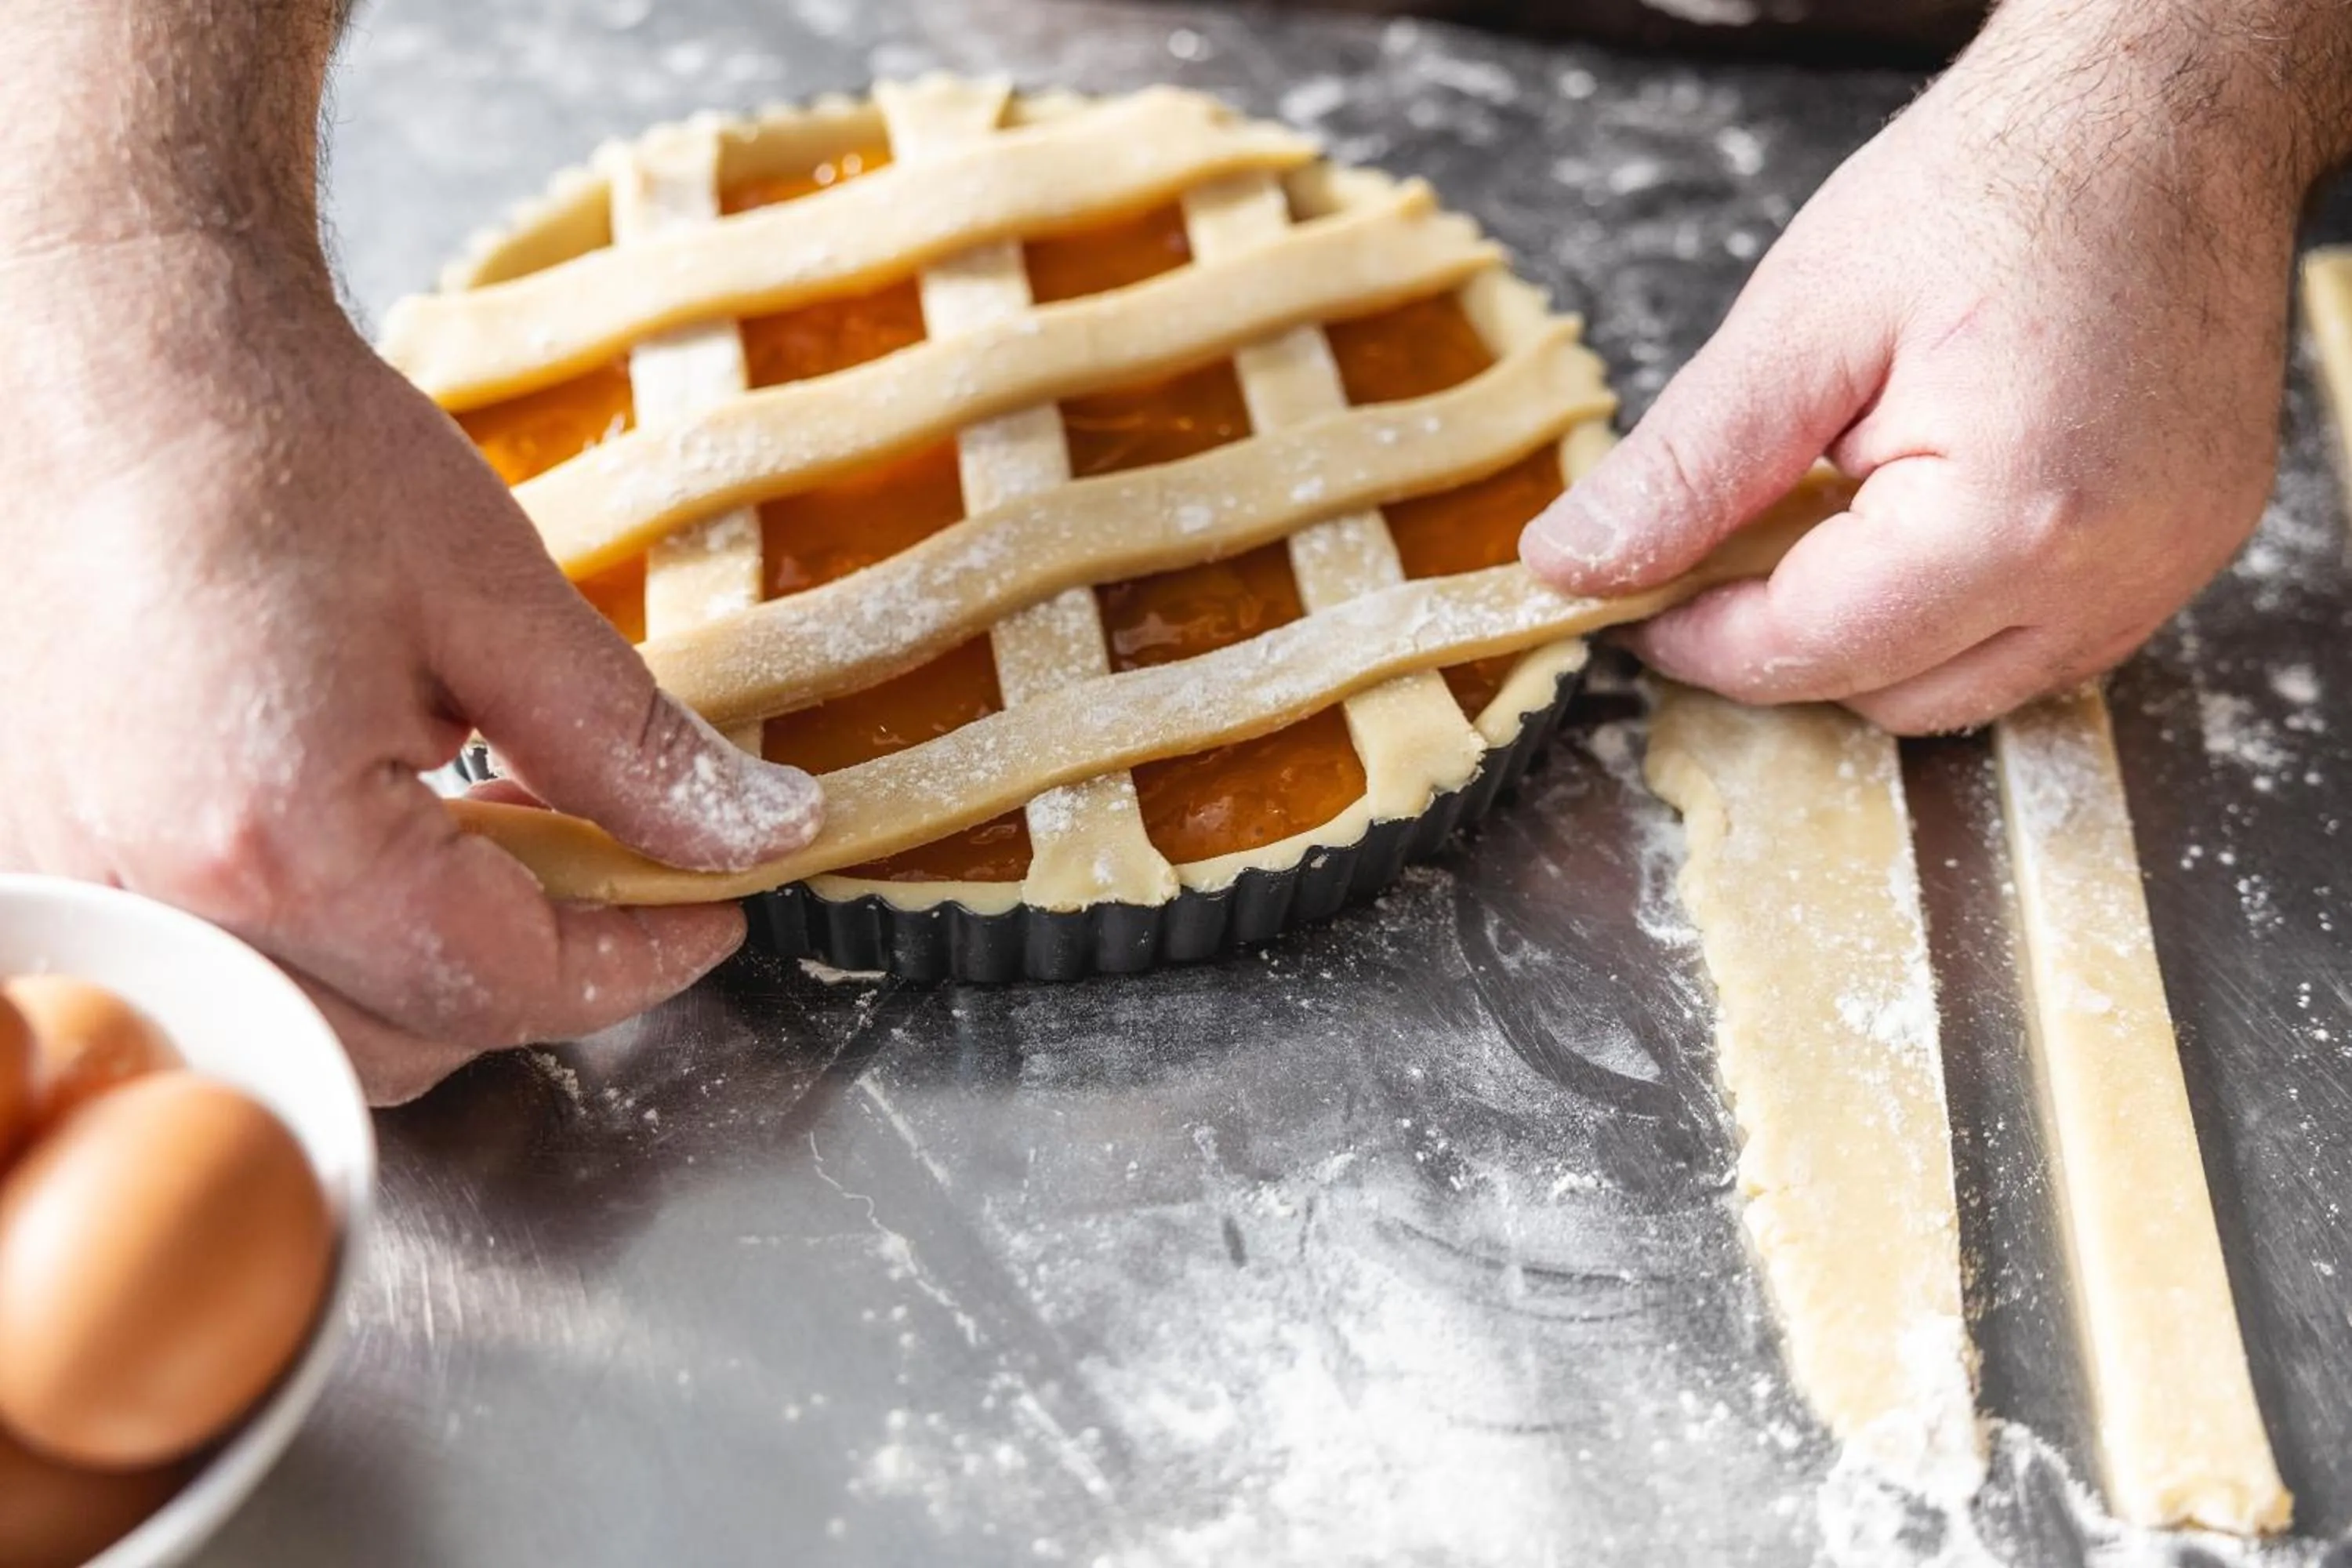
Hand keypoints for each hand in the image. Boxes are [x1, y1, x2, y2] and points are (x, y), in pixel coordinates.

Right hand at [0, 235, 821, 1102]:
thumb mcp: (499, 599)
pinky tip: (383, 832)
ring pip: (313, 1030)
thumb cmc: (282, 452)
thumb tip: (756, 836)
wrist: (114, 369)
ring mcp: (91, 889)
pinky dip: (331, 941)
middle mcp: (162, 901)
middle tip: (603, 856)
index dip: (634, 961)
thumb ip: (633, 751)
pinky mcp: (61, 860)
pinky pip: (230, 968)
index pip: (502, 985)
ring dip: (429, 970)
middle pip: (402, 1042)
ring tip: (489, 829)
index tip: (709, 915)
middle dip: (532, 972)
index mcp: (280, 841)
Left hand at [1520, 3, 2325, 732]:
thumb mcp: (1801, 323)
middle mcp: (2112, 576)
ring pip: (1969, 688)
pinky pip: (2045, 638)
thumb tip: (1575, 566)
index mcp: (2010, 522)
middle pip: (1889, 694)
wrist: (2156, 112)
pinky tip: (1921, 512)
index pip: (1808, 652)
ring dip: (1876, 633)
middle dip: (1787, 636)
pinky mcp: (2190, 549)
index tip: (1625, 598)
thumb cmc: (1990, 187)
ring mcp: (2166, 570)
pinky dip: (1961, 607)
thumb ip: (1686, 468)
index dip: (1694, 638)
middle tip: (1722, 541)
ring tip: (1833, 507)